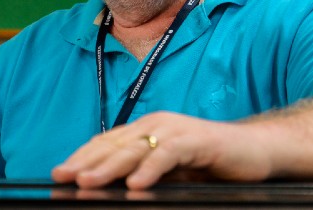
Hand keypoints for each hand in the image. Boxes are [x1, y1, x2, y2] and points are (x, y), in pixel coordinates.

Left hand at [51, 111, 272, 189]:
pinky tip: (136, 185)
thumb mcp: (169, 170)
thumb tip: (115, 189)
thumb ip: (144, 174)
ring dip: (110, 167)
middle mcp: (157, 124)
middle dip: (86, 162)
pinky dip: (151, 169)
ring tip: (88, 182)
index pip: (107, 143)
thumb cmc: (209, 162)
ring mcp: (176, 130)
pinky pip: (169, 154)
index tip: (58, 175)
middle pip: (115, 144)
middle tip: (62, 178)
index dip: (82, 157)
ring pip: (136, 148)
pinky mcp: (197, 141)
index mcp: (147, 129)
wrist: (254, 149)